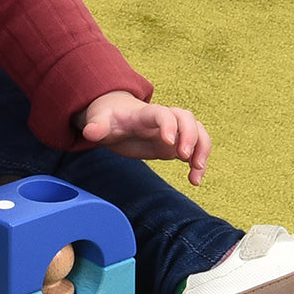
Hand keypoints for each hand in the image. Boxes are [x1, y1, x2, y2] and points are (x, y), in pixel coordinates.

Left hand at [77, 90, 209, 185]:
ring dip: (202, 149)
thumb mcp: (98, 120)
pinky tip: (194, 180)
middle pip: (187, 118)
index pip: (163, 113)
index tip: (169, 142)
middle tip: (184, 157)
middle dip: (191, 136)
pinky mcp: (174, 145)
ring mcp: (172, 131)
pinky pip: (196, 149)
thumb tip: (90, 132)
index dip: (169, 125)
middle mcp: (163, 120)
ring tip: (196, 171)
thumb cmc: (107, 117)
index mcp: (144, 113)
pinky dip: (199, 163)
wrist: (114, 115)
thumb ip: (96, 126)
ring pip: (198, 131)